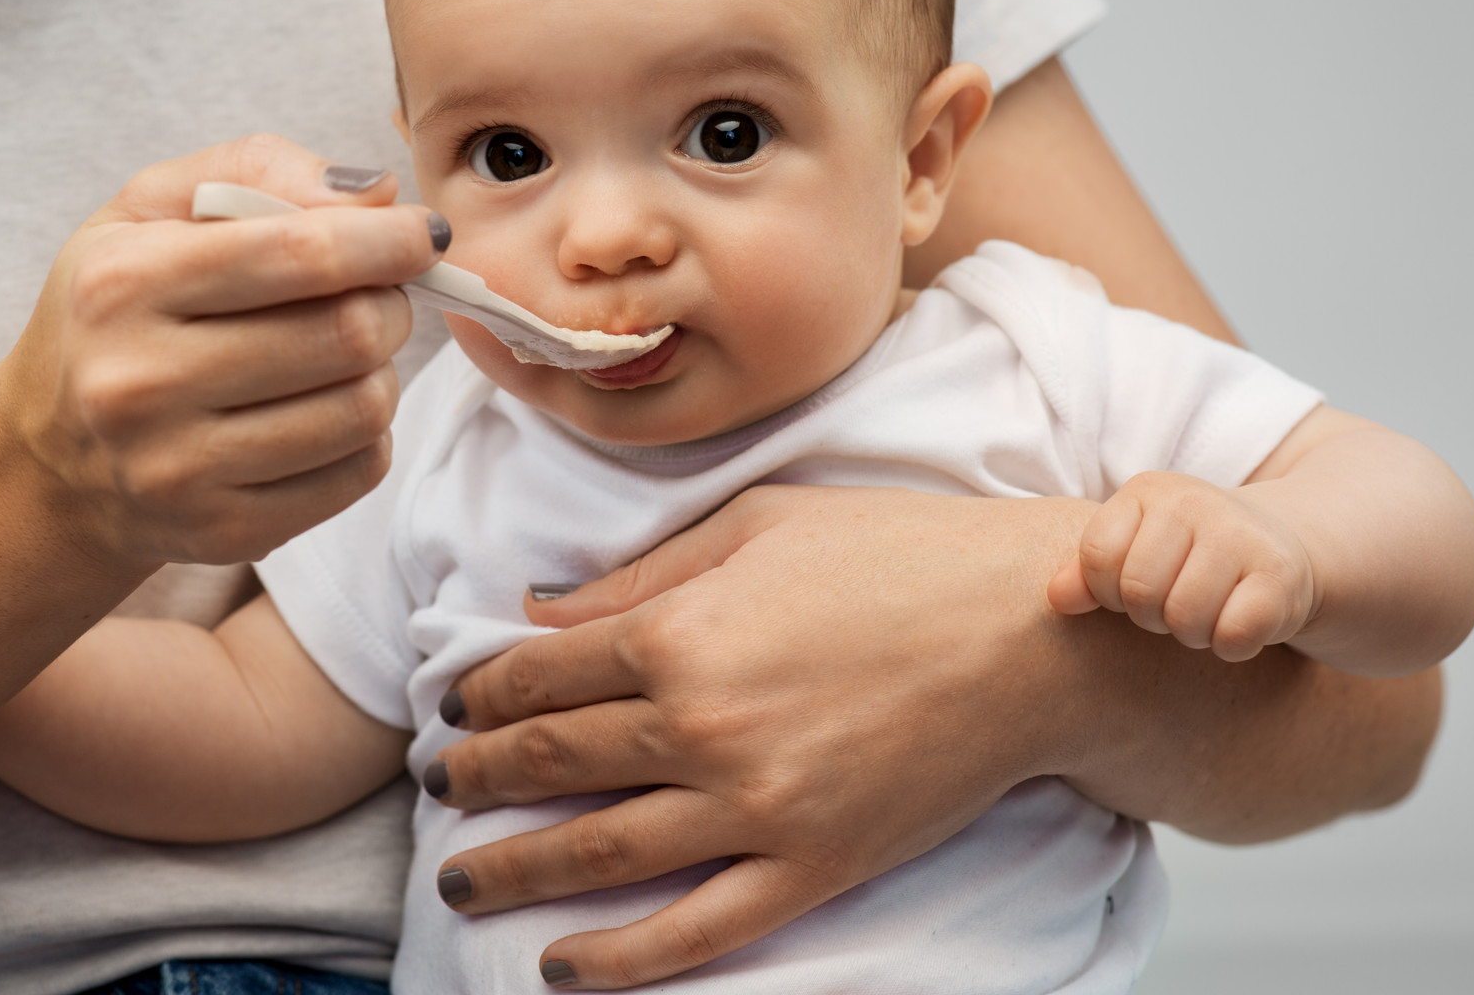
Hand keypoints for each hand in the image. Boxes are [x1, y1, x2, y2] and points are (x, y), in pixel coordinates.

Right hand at [0, 134, 445, 569]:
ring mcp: (178, 471)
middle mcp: (139, 383)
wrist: (50, 459)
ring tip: (343, 356)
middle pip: (349, 333)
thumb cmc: (118, 309)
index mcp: (124, 284)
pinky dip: (366, 435)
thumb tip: (382, 196)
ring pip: (364, 408)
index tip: (424, 234)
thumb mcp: (151, 208)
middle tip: (375, 296)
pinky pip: (358, 475)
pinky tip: (325, 412)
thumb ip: (261, 170)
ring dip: (381, 371)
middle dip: (389, 304)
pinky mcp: (222, 532)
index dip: (387, 241)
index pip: (301, 253)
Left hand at [426, 485, 1097, 989]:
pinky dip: (619, 959)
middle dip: (478, 777)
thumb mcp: (759, 522)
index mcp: (679, 629)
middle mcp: (700, 724)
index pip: (539, 675)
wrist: (1033, 633)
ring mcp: (755, 807)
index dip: (481, 695)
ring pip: (599, 852)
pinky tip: (561, 967)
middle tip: (440, 785)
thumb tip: (542, 607)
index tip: (455, 709)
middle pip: (552, 763)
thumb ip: (642, 571)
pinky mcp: (812, 866)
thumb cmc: (901, 554)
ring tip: (461, 878)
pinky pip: (694, 930)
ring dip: (515, 870)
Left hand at [1047, 471, 1314, 662]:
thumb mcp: (1134, 549)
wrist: (1281, 545)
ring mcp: (1242, 535)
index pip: (1097, 556)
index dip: (1107, 590)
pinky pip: (1233, 634)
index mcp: (1147, 491)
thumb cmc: (1188, 555)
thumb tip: (1055, 598)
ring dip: (1191, 633)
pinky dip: (1230, 645)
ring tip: (1206, 612)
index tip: (1130, 589)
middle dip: (1150, 616)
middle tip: (1173, 604)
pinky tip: (1238, 624)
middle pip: (1138, 592)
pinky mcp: (1280, 576)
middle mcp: (1194, 502)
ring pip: (1184, 617)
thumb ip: (1087, 572)